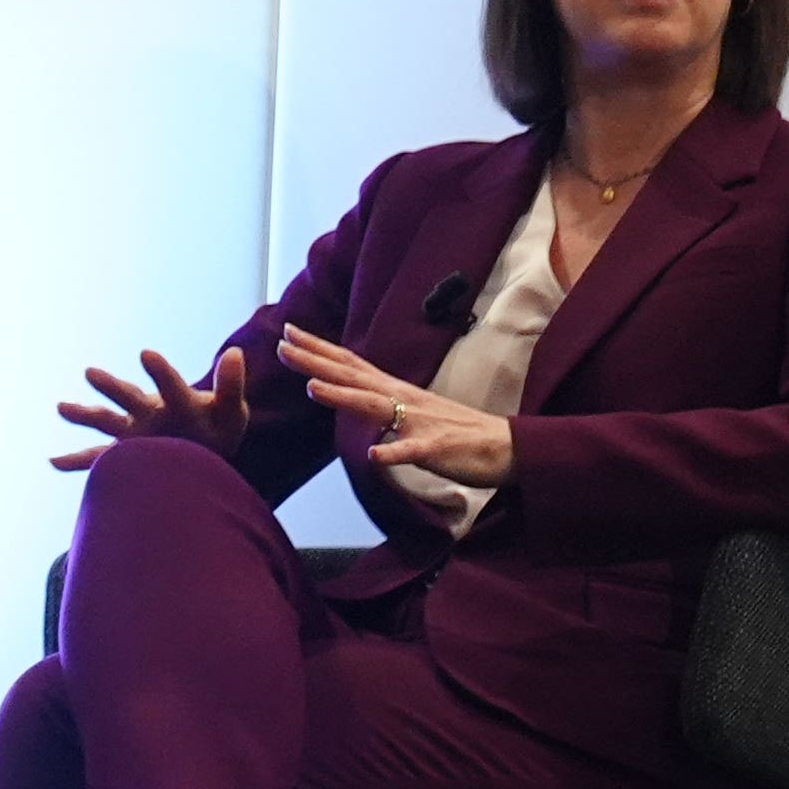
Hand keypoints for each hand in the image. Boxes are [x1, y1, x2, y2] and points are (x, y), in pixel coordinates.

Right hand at [50, 343, 249, 471]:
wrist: (204, 450)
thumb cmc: (217, 427)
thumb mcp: (230, 409)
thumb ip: (231, 384)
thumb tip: (236, 353)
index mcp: (176, 398)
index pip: (170, 384)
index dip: (161, 372)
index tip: (147, 354)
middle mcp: (148, 410)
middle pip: (129, 397)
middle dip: (111, 387)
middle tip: (91, 373)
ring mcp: (133, 432)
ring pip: (107, 422)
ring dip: (84, 415)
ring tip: (61, 407)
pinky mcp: (125, 454)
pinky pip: (97, 459)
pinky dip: (75, 461)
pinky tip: (53, 461)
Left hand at [278, 328, 511, 504]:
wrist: (506, 446)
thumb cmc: (454, 431)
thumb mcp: (410, 411)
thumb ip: (381, 402)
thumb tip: (351, 395)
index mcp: (396, 391)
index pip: (351, 365)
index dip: (319, 350)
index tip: (287, 332)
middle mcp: (404, 399)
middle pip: (353, 378)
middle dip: (317, 362)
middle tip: (282, 346)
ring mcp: (419, 422)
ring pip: (376, 407)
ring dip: (343, 397)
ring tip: (311, 388)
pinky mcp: (437, 449)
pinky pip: (412, 452)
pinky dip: (393, 453)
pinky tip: (374, 457)